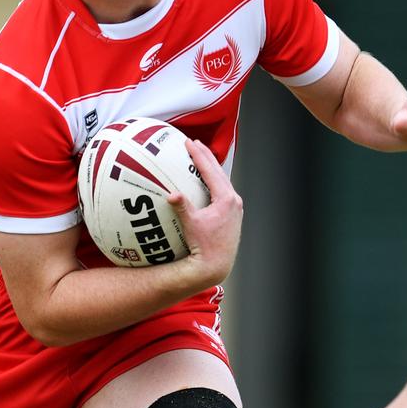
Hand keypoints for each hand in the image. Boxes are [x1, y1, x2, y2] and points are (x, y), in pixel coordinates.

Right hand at [168, 139, 242, 288]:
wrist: (216, 265)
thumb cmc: (203, 246)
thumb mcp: (191, 225)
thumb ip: (182, 207)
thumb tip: (171, 194)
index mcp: (226, 199)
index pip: (211, 171)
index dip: (198, 155)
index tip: (188, 143)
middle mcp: (234, 201)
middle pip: (219, 172)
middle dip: (206, 156)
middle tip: (194, 143)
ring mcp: (235, 208)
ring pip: (222, 181)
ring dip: (211, 168)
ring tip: (200, 157)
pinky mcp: (232, 215)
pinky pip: (222, 191)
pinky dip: (213, 182)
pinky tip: (204, 181)